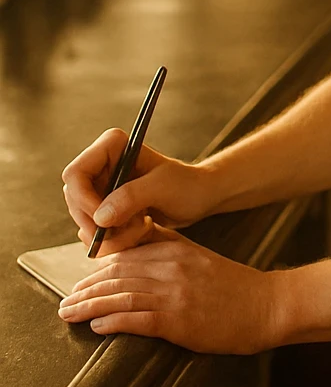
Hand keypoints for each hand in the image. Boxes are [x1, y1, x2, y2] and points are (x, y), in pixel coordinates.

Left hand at [56, 226, 281, 352]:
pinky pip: (136, 319)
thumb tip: (133, 250)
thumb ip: (168, 248)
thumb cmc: (233, 286)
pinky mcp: (179, 319)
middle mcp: (171, 269)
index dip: (96, 272)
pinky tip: (97, 326)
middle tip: (65, 302)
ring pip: (120, 296)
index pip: (124, 258)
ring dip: (89, 306)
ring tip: (70, 315)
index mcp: (174, 251)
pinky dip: (112, 322)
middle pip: (116, 276)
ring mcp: (174, 294)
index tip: (79, 284)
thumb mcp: (198, 256)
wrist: (266, 305)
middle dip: (85, 290)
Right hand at [62, 127, 218, 256]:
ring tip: (142, 228)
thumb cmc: (187, 185)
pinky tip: (139, 231)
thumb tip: (99, 217)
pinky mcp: (106, 207)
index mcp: (111, 147)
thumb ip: (130, 198)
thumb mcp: (162, 188)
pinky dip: (114, 239)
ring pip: (83, 220)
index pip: (75, 175)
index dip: (84, 201)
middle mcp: (101, 165)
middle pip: (74, 201)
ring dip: (110, 235)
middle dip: (98, 224)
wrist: (200, 197)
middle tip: (131, 230)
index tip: (106, 221)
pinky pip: (94, 231)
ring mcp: (101, 187)